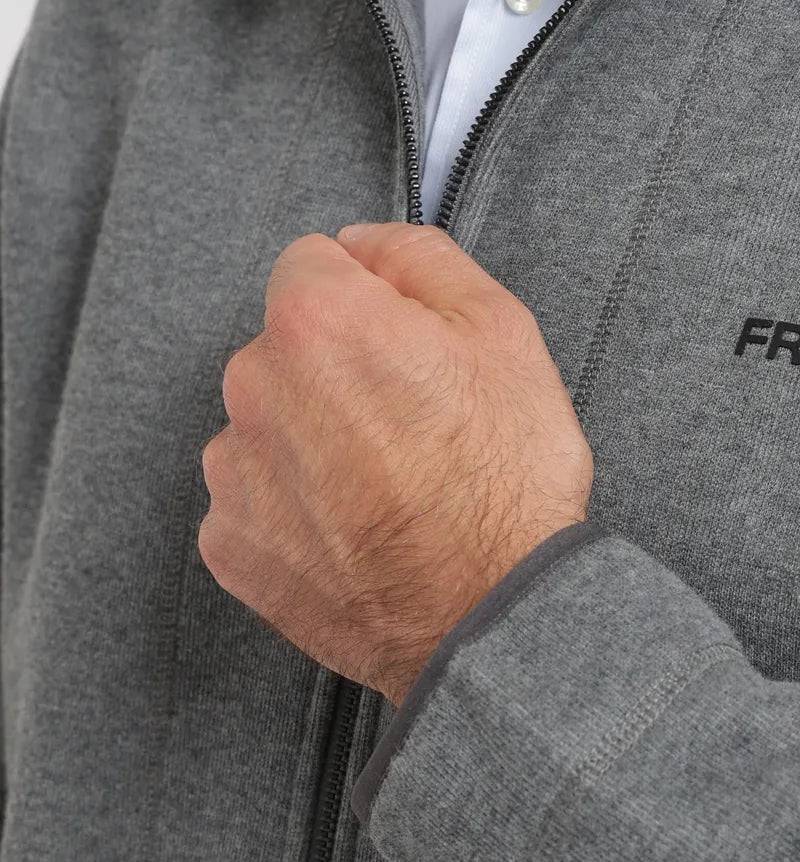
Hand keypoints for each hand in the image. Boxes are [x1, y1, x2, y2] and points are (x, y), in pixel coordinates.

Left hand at [198, 222, 593, 705]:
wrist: (492, 619)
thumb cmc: (506, 477)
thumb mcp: (502, 328)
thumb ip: (419, 256)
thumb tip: (363, 242)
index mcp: (317, 320)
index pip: (314, 262)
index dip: (371, 296)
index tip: (410, 343)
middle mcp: (255, 387)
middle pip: (287, 346)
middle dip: (337, 368)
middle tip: (413, 422)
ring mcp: (235, 473)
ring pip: (268, 424)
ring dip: (311, 439)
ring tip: (387, 486)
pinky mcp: (231, 546)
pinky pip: (254, 498)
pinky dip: (295, 509)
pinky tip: (356, 530)